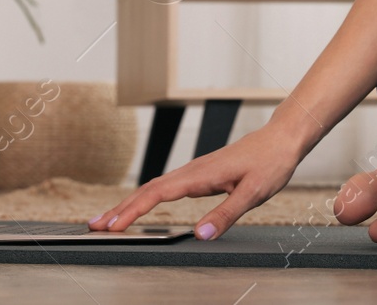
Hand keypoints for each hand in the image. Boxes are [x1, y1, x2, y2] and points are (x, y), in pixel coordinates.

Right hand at [89, 121, 303, 239]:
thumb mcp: (254, 193)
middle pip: (147, 190)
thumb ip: (227, 214)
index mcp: (200, 174)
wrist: (281, 140)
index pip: (158, 193)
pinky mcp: (199, 176)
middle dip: (120, 208)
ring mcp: (193, 172)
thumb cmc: (270, 163)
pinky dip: (145, 199)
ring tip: (108, 221)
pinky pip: (164, 188)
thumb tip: (200, 235)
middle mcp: (192, 171)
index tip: (114, 226)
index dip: (133, 210)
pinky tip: (139, 208)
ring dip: (129, 204)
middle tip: (94, 226)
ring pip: (153, 188)